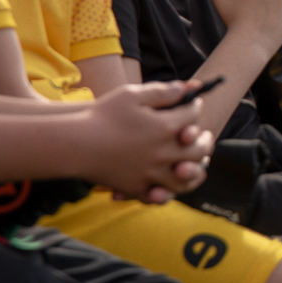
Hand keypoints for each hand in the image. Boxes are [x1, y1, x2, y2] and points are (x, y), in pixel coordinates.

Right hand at [81, 81, 215, 201]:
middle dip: (205, 140)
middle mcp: (164, 152)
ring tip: (198, 163)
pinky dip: (173, 190)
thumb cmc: (102, 115)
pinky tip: (173, 181)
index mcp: (166, 127)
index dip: (196, 107)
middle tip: (205, 136)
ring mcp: (152, 173)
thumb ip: (162, 92)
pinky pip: (163, 194)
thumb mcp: (132, 95)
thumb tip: (186, 88)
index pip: (193, 116)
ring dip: (197, 169)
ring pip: (186, 176)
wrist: (75, 144)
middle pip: (198, 149)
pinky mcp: (138, 188)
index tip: (195, 103)